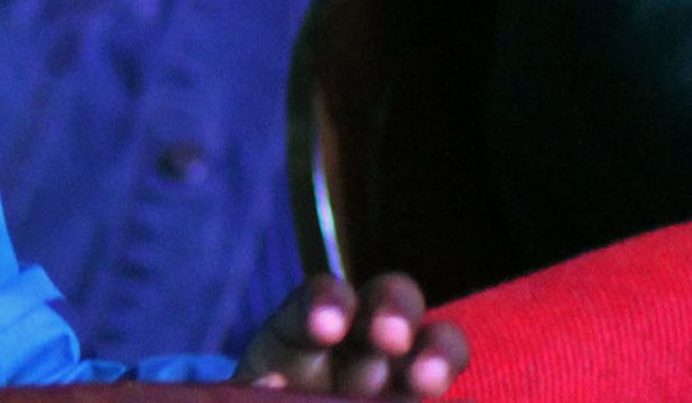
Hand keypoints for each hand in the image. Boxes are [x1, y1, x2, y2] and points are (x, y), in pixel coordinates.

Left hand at [235, 273, 469, 395]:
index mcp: (303, 327)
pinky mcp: (419, 394)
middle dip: (393, 308)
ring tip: (426, 379)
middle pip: (386, 299)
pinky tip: (431, 395)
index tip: (324, 329)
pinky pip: (442, 378)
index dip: (325, 304)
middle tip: (390, 337)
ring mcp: (399, 370)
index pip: (316, 299)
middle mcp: (359, 337)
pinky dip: (440, 379)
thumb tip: (267, 389)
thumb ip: (254, 391)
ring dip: (438, 353)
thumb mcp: (249, 395)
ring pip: (435, 341)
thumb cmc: (262, 400)